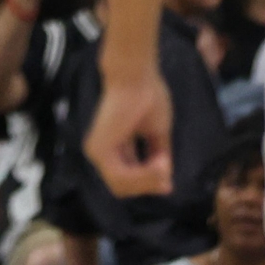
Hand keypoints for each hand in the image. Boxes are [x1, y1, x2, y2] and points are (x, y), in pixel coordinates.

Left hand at [85, 70, 174, 196]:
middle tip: (167, 174)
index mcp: (112, 148)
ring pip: (122, 186)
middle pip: (123, 187)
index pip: (126, 180)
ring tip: (164, 164)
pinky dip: (143, 175)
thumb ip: (157, 157)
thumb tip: (166, 182)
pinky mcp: (99, 150)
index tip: (168, 183)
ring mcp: (96, 152)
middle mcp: (99, 153)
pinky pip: (120, 178)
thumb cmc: (147, 97)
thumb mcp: (157, 134)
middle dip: (148, 185)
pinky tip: (158, 162)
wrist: (136, 77)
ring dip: (148, 180)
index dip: (148, 184)